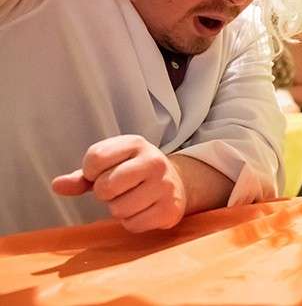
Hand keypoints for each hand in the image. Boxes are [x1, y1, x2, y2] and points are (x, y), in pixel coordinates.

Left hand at [52, 135, 187, 232]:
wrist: (176, 183)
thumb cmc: (134, 173)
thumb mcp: (110, 165)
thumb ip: (82, 176)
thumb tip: (58, 186)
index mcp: (136, 144)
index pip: (95, 158)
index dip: (91, 172)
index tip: (103, 173)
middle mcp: (154, 161)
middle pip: (106, 186)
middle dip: (105, 193)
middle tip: (118, 190)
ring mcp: (165, 185)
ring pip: (119, 209)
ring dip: (119, 209)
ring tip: (132, 200)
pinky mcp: (170, 209)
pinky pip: (133, 224)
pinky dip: (132, 222)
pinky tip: (143, 210)